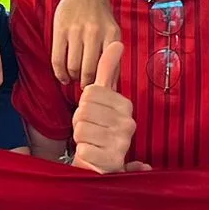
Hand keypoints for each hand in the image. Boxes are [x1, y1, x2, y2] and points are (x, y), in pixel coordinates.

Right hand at [50, 0, 118, 84]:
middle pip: (89, 70)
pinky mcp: (60, 30)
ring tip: (75, 79)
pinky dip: (60, 73)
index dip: (104, 84)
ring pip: (73, 67)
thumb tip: (111, 84)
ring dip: (73, 78)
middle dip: (87, 83)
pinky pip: (58, 59)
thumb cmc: (101, 16)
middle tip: (86, 87)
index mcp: (112, 35)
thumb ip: (112, 55)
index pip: (108, 68)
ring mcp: (76, 31)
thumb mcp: (113, 32)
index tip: (101, 90)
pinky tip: (63, 77)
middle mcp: (95, 32)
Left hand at [71, 41, 140, 173]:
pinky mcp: (112, 162)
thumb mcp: (104, 100)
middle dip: (80, 122)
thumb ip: (108, 71)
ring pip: (81, 129)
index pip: (90, 92)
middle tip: (90, 131)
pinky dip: (83, 155)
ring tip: (91, 143)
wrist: (102, 166)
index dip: (84, 104)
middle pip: (84, 109)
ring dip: (80, 138)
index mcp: (125, 105)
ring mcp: (122, 143)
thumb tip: (118, 42)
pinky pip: (83, 150)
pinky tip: (93, 157)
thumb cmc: (100, 130)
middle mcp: (128, 123)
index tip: (93, 115)